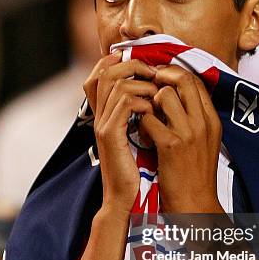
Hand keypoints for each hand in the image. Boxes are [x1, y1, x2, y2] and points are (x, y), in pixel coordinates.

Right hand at [83, 53, 157, 210]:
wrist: (126, 198)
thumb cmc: (138, 168)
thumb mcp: (138, 134)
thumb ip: (140, 113)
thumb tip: (156, 91)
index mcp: (106, 112)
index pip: (101, 72)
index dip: (120, 61)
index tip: (145, 66)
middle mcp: (100, 115)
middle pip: (105, 71)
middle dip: (133, 65)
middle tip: (154, 74)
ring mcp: (103, 124)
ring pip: (116, 84)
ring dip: (142, 84)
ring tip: (157, 95)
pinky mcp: (110, 136)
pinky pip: (123, 104)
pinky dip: (142, 101)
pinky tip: (153, 111)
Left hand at [139, 66, 222, 212]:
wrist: (195, 205)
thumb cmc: (195, 175)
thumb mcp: (205, 143)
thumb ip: (195, 119)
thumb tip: (175, 97)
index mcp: (212, 120)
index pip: (196, 81)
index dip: (175, 74)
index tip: (160, 78)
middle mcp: (203, 122)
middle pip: (183, 79)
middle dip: (162, 77)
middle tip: (148, 85)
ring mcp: (188, 133)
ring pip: (164, 94)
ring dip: (149, 100)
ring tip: (146, 115)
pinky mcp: (170, 145)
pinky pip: (149, 118)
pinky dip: (141, 122)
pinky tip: (142, 134)